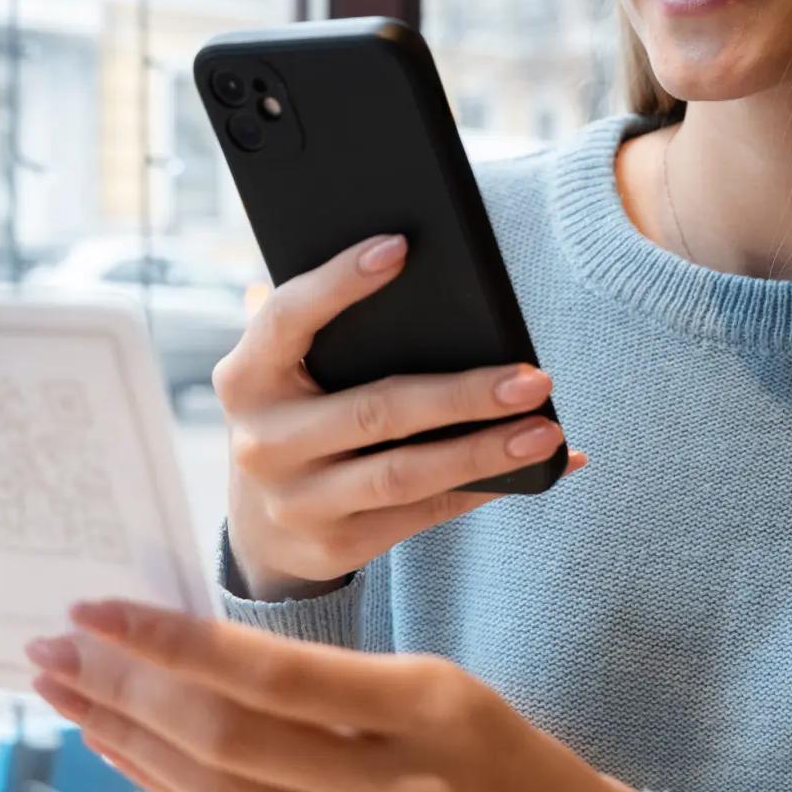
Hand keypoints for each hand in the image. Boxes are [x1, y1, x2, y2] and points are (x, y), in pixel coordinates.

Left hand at [26, 598, 676, 791]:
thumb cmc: (504, 759)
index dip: (169, 642)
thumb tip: (199, 649)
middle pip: (227, 738)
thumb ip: (333, 681)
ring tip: (71, 696)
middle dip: (124, 688)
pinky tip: (132, 756)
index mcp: (429, 709)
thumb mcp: (445, 690)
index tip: (98, 608)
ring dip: (129, 743)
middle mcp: (398, 790)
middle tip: (55, 647)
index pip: (272, 673)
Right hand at [214, 232, 586, 601]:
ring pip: (403, 474)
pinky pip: (424, 513)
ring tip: (545, 431)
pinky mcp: (334, 545)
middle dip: (461, 395)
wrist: (261, 526)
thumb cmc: (299, 416)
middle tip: (531, 377)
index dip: (339, 283)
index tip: (400, 246)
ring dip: (483, 452)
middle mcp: (263, 443)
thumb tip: (442, 294)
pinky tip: (536, 466)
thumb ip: (332, 336)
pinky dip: (486, 487)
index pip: (287, 318)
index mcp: (246, 378)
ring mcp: (297, 502)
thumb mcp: (289, 374)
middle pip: (373, 411)